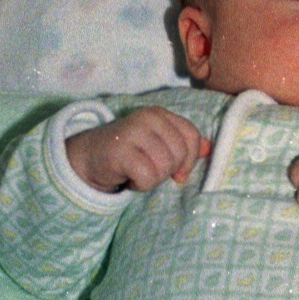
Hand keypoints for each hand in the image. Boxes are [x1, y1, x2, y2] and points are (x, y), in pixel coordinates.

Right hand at [65, 107, 210, 193]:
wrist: (89, 156)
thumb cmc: (129, 152)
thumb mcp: (158, 143)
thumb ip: (183, 144)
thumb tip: (209, 148)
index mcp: (160, 114)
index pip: (191, 136)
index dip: (189, 160)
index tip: (178, 173)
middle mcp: (148, 118)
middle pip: (179, 154)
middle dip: (167, 171)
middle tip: (149, 170)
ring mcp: (133, 132)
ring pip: (164, 166)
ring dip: (153, 179)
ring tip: (138, 173)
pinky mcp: (119, 151)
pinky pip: (147, 177)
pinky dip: (140, 185)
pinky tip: (128, 178)